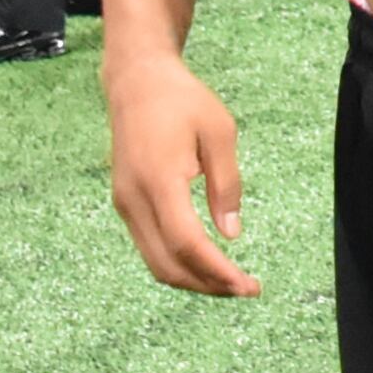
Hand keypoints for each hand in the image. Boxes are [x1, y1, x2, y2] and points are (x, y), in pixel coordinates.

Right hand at [104, 49, 257, 296]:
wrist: (137, 83)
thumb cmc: (183, 101)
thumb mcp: (220, 132)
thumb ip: (227, 184)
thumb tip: (231, 234)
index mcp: (159, 180)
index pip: (187, 243)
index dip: (217, 271)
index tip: (247, 285)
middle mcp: (133, 199)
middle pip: (167, 264)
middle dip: (207, 285)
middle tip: (246, 289)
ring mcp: (124, 204)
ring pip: (155, 262)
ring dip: (192, 279)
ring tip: (230, 282)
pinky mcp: (124, 203)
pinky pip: (149, 246)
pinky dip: (177, 263)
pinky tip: (205, 262)